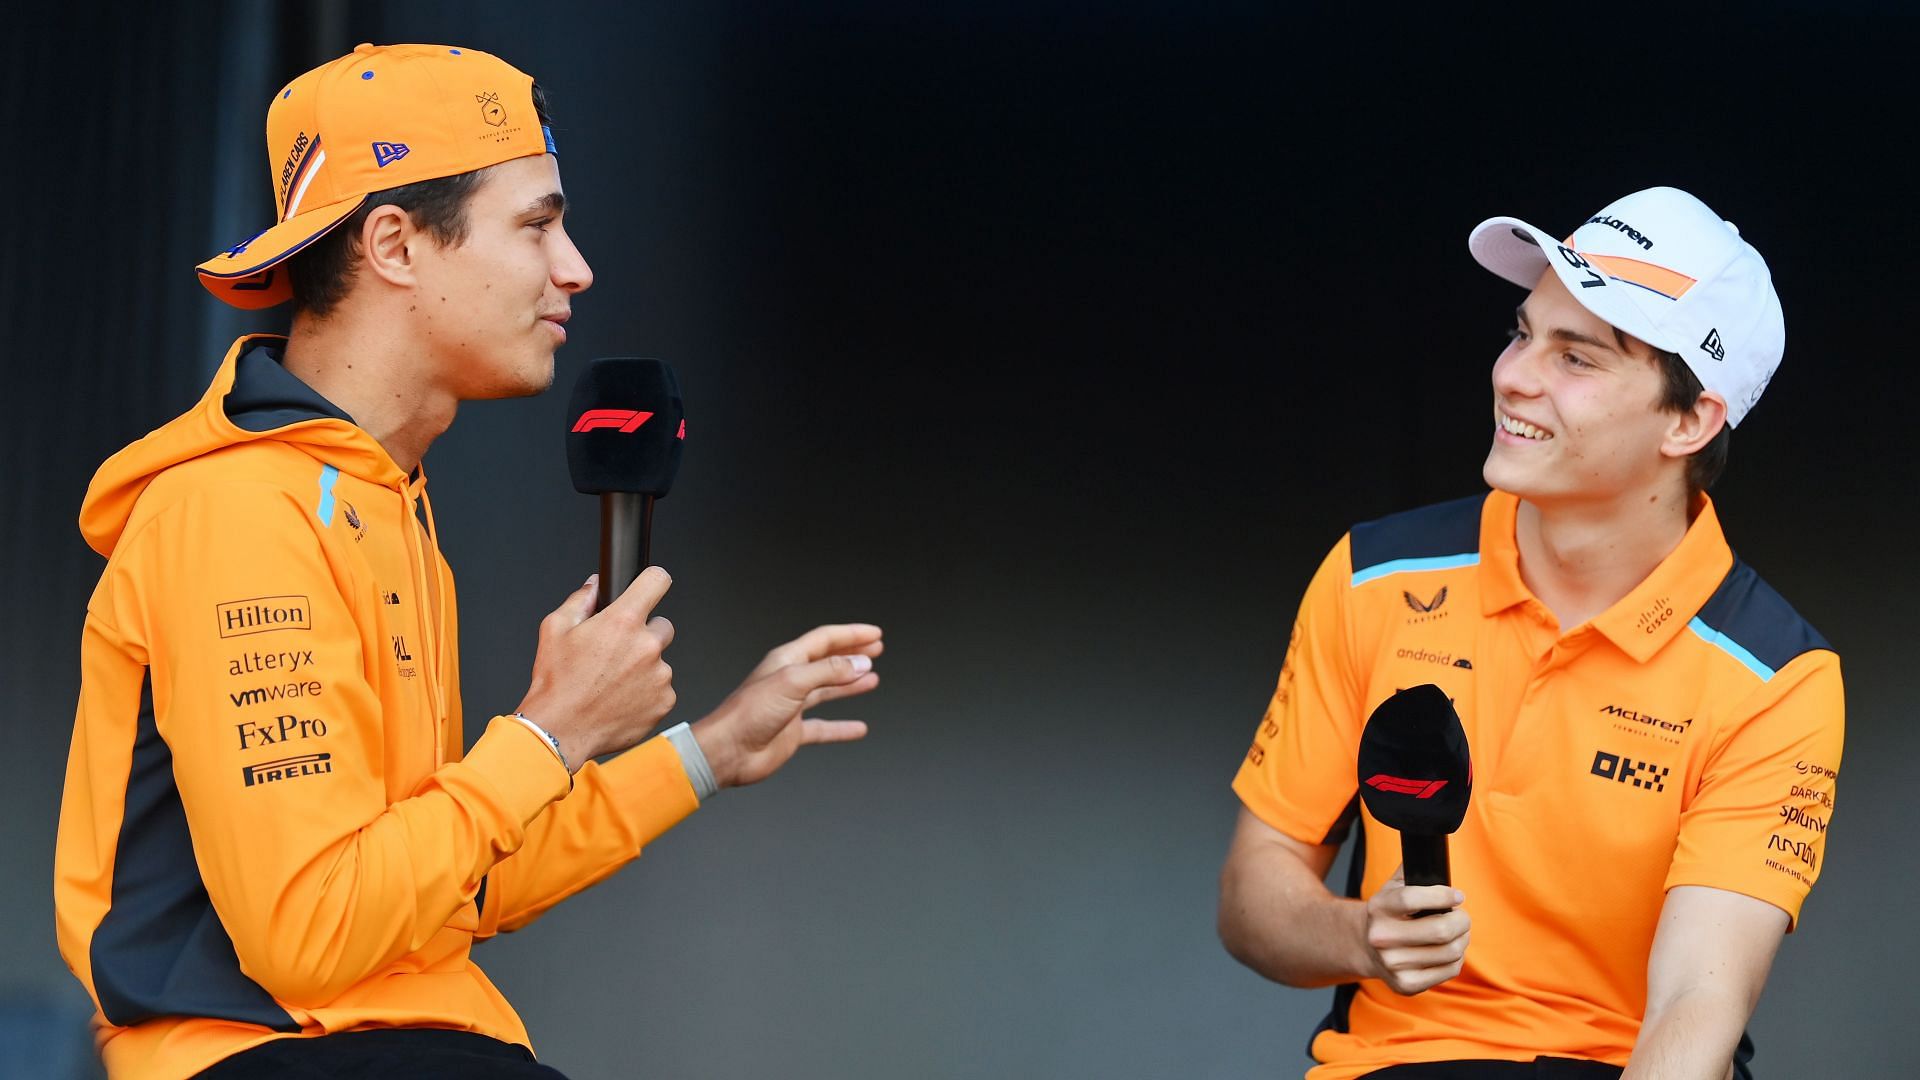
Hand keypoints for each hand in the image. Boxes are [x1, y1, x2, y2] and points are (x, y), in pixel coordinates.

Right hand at [515, 569, 676, 766]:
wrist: (559, 730)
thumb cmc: (556, 682)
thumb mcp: (555, 629)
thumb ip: (580, 600)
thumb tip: (595, 585)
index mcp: (622, 622)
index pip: (657, 581)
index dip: (653, 581)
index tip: (651, 587)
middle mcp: (647, 646)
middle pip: (663, 626)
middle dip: (644, 635)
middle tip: (618, 652)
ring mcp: (659, 676)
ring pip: (660, 661)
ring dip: (644, 667)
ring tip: (613, 682)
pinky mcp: (664, 701)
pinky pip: (662, 689)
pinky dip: (647, 693)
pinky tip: (621, 699)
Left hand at [692, 624, 882, 787]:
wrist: (728, 751)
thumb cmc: (749, 713)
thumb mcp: (793, 682)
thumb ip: (829, 672)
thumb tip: (860, 664)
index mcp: (787, 661)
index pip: (825, 640)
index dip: (851, 635)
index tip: (875, 634)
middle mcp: (790, 680)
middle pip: (828, 661)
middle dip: (853, 654)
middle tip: (876, 649)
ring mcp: (792, 706)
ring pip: (828, 691)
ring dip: (850, 684)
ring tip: (872, 679)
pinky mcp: (792, 732)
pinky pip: (823, 727)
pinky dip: (841, 727)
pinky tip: (858, 728)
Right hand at [1362, 865, 1469, 994]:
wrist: (1366, 947)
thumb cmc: (1390, 913)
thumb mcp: (1393, 887)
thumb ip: (1412, 870)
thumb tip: (1434, 851)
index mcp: (1379, 908)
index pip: (1413, 898)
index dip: (1443, 896)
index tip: (1457, 896)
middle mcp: (1381, 937)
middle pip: (1440, 930)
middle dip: (1462, 921)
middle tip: (1462, 917)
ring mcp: (1392, 964)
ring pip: (1450, 952)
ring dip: (1462, 940)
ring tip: (1458, 933)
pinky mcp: (1405, 984)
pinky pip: (1449, 971)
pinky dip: (1457, 959)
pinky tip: (1449, 951)